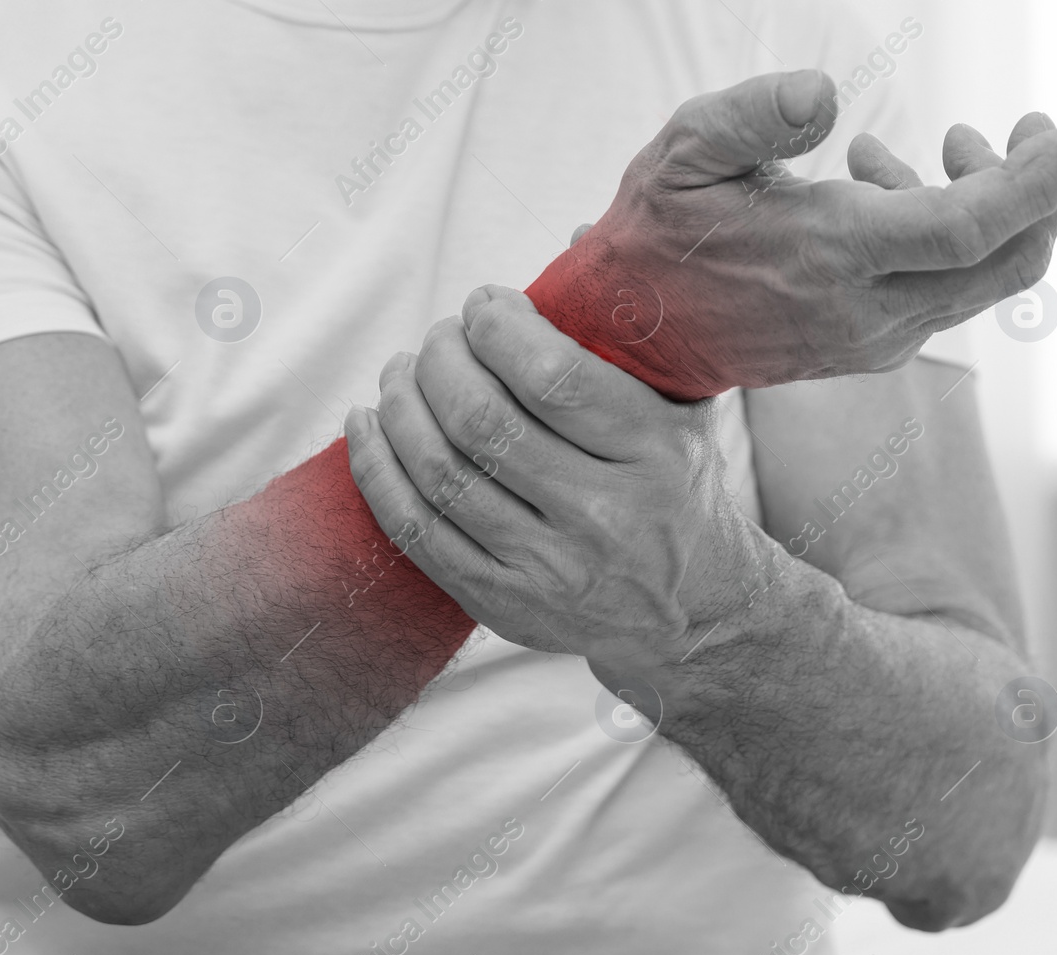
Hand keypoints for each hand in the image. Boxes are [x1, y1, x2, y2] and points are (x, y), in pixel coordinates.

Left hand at [344, 285, 764, 666]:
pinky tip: (368, 425)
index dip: (498, 327)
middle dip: (440, 360)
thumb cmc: (673, 488)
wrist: (688, 611)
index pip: (553, 376)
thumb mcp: (684, 409)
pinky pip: (417, 531)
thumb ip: (635, 330)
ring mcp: (551, 569)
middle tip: (438, 338)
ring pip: (441, 472)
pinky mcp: (505, 606)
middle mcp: (605, 516)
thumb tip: (576, 241)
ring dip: (401, 406)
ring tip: (399, 372)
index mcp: (654, 454)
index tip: (484, 306)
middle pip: (482, 421)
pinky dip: (377, 470)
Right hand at [533, 69, 1056, 391]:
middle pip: (1005, 263)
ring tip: (926, 152)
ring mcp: (869, 338)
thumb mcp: (683, 153)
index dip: (1037, 181)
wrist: (628, 340)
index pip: (972, 227)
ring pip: (980, 282)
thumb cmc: (655, 237)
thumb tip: (827, 93)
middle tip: (1015, 132)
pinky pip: (942, 296)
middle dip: (1036, 193)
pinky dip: (944, 242)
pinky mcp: (865, 349)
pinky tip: (880, 193)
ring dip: (984, 212)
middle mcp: (864, 309)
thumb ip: (753, 112)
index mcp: (831, 254)